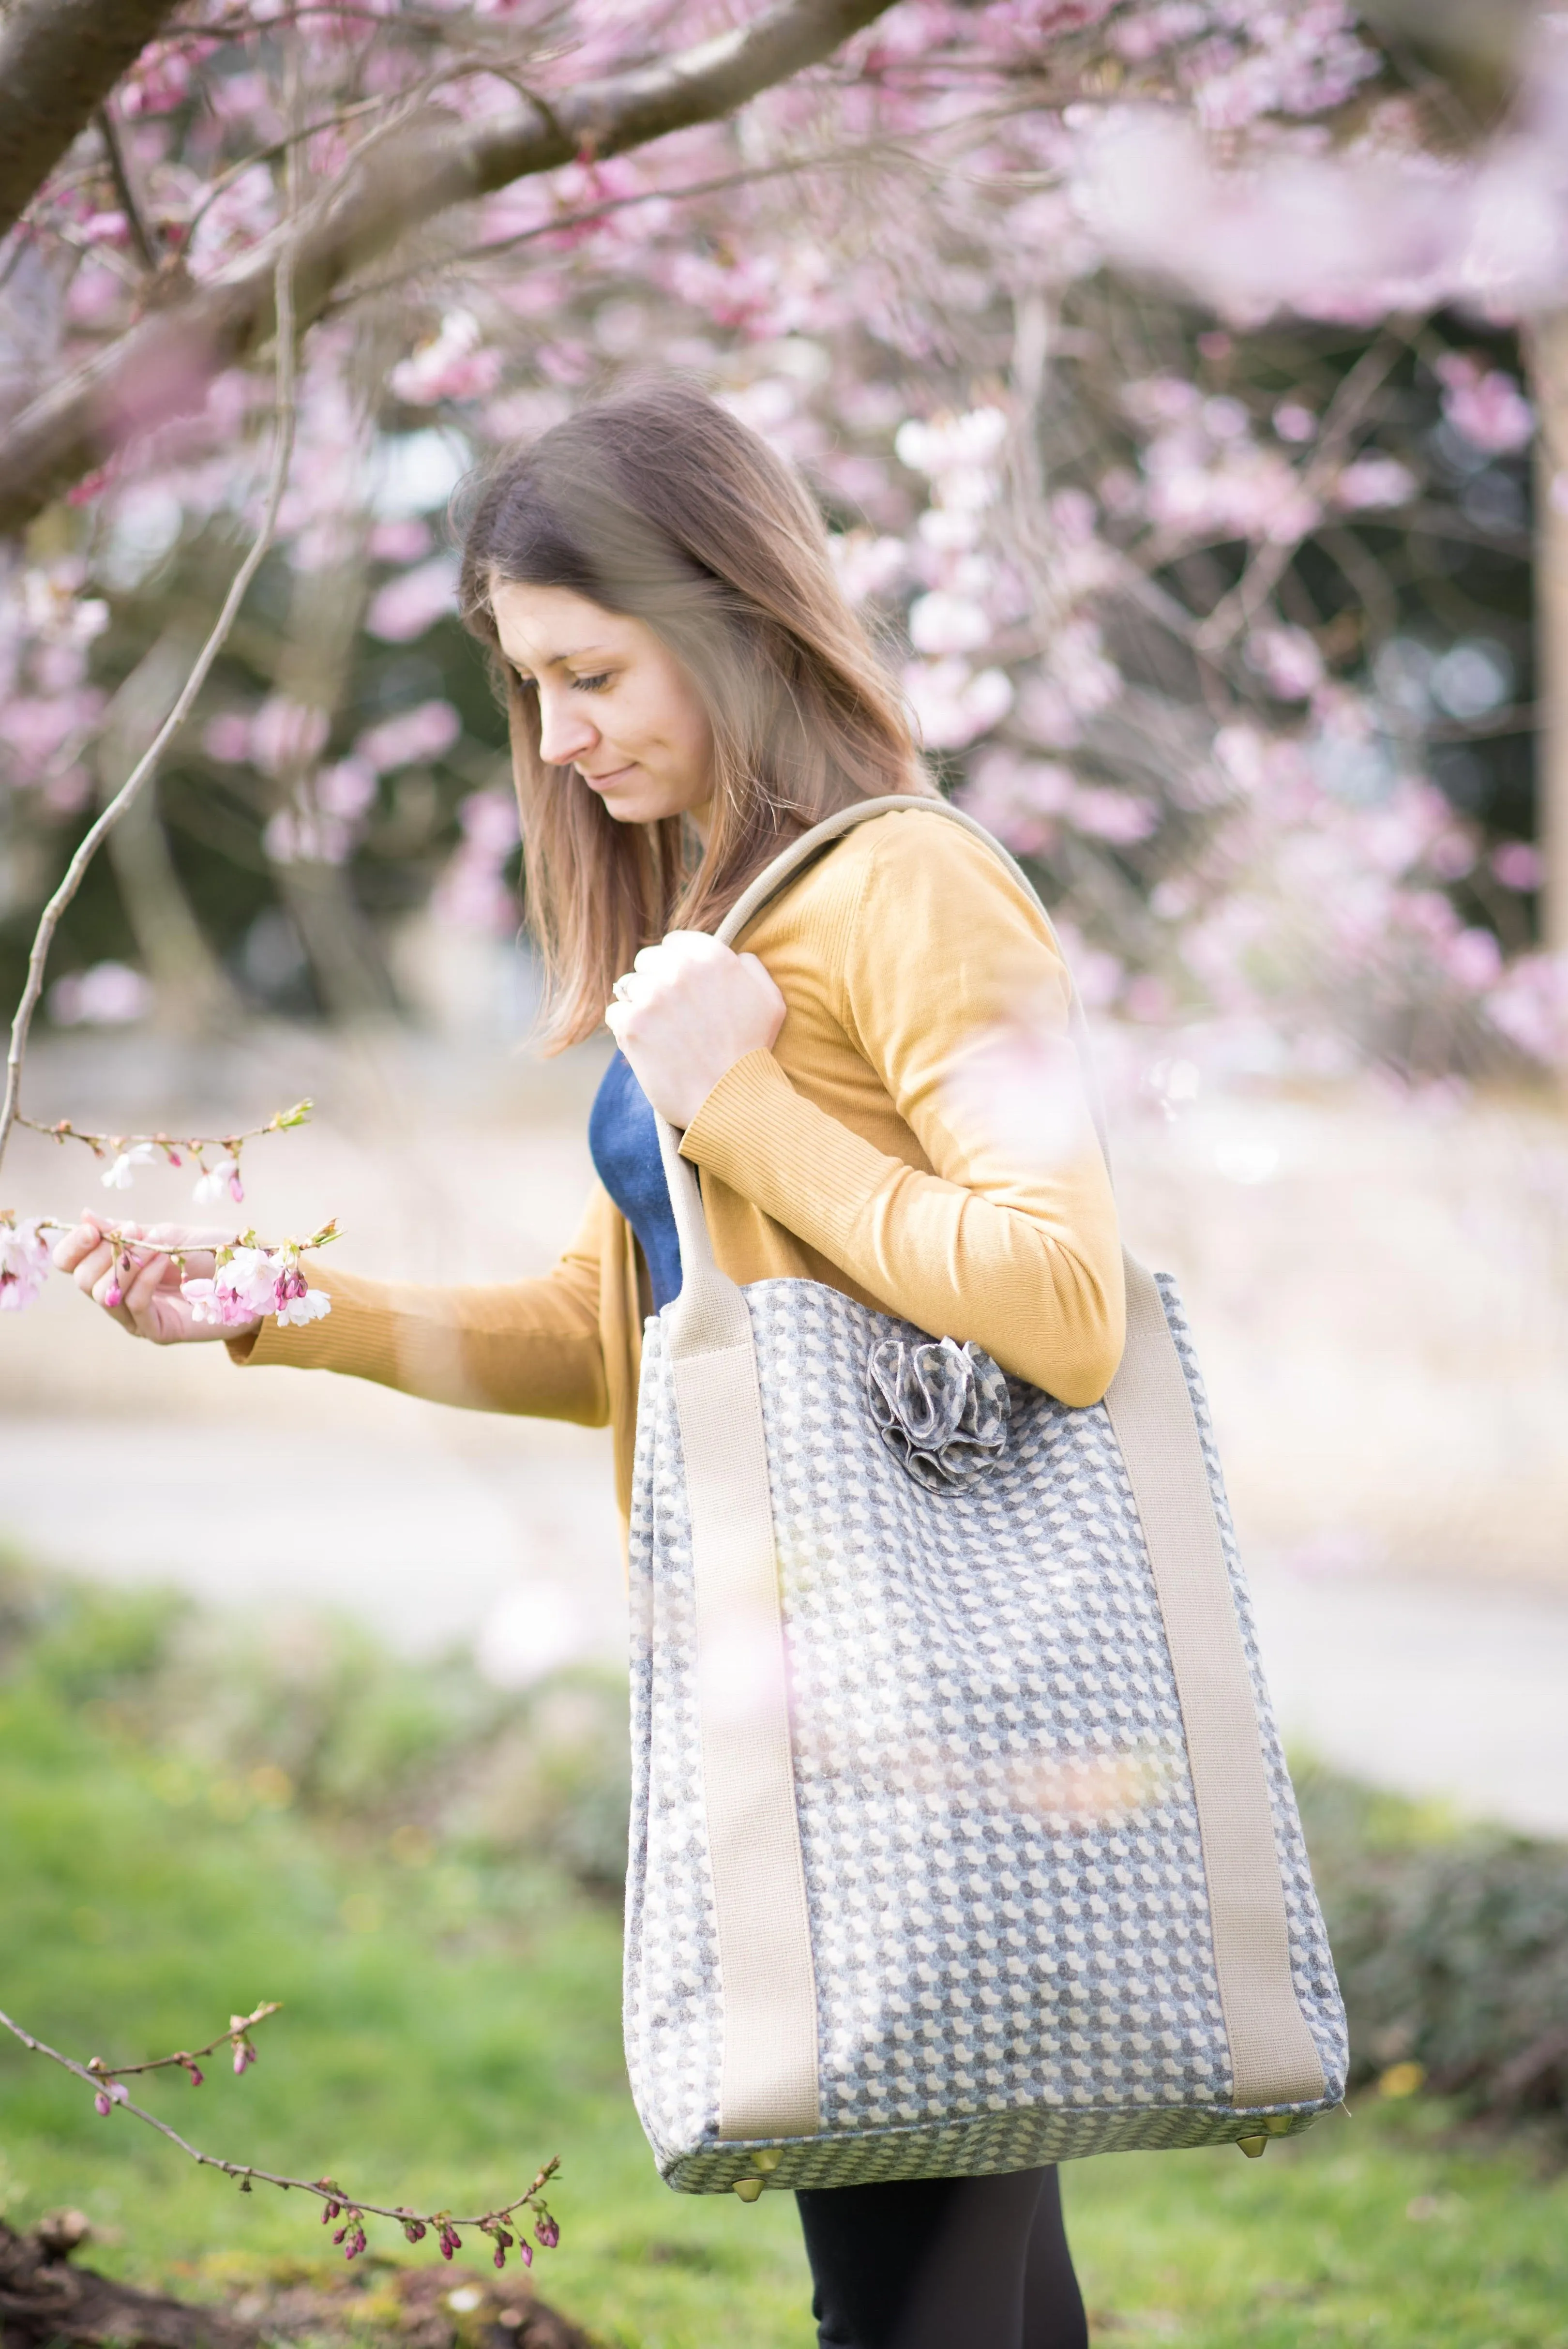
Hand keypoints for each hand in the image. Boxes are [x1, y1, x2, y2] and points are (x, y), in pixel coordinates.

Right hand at [51, 1214, 254, 1344]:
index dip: (73, 1246)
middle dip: (103, 1253)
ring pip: (105, 1295)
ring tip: (155, 1247)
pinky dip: (145, 1280)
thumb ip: (126, 1231)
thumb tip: (85, 1215)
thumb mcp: (165, 1234)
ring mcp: (136, 1318)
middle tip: (132, 1232)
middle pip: (83, 1281)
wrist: (249, 1277)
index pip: (71, 1263)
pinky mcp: (157, 1331)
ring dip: (127, 1264)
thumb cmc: (209, 1254)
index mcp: (114, 1270)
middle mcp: (119, 1297)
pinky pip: (136, 1306)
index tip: (92, 1229)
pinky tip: (162, 1262)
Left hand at [605, 929, 785, 1128]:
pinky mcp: (632, 1023)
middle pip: (647, 960)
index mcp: (713, 957)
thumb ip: (752, 968)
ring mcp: (653, 995)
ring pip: (628, 985)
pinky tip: (648, 1046)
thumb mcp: (771, 1002)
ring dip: (639, 1005)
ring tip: (661, 1032)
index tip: (681, 987)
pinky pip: (615, 1012)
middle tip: (670, 1013)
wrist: (730, 1100)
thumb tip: (736, 955)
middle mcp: (681, 969)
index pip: (674, 942)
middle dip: (655, 982)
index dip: (675, 964)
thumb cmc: (752, 1053)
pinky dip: (627, 1029)